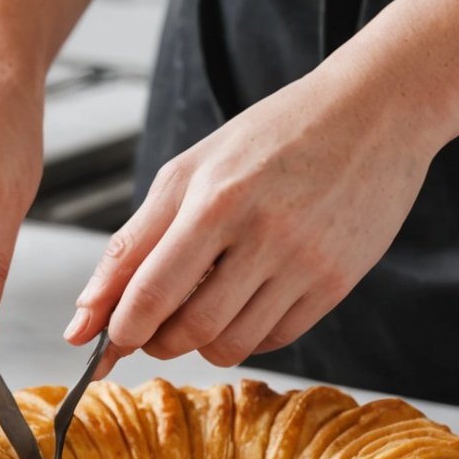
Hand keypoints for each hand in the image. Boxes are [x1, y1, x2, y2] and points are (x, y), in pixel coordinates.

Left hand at [66, 68, 442, 371]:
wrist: (374, 113)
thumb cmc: (272, 137)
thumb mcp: (190, 171)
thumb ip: (133, 242)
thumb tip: (84, 315)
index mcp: (216, 200)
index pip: (150, 293)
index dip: (119, 330)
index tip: (104, 341)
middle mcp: (264, 235)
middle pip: (189, 329)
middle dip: (156, 340)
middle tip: (151, 326)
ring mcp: (306, 263)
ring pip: (231, 344)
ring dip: (200, 342)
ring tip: (197, 309)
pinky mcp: (337, 283)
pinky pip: (275, 340)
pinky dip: (246, 335)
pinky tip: (243, 302)